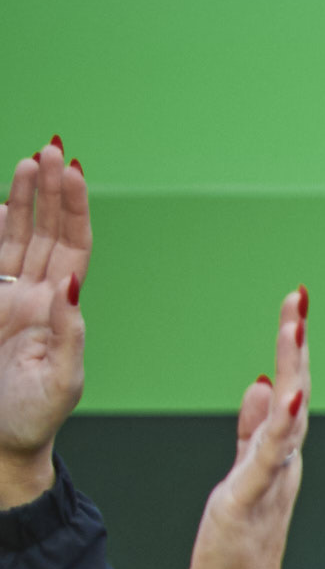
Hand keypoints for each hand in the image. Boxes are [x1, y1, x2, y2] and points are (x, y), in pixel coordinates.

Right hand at [0, 139, 91, 502]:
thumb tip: (70, 285)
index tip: (72, 172)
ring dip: (20, 200)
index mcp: (62, 308)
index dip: (73, 209)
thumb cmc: (33, 419)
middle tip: (51, 149)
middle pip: (46, 231)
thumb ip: (67, 334)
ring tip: (28, 162)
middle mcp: (37, 295)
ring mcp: (6, 298)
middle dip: (49, 190)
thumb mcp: (60, 382)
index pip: (72, 246)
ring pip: (16, 237)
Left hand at [188, 287, 310, 568]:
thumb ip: (252, 432)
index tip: (294, 305)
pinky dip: (279, 423)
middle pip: (296, 391)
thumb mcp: (242, 475)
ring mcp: (272, 475)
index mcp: (279, 451)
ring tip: (294, 330)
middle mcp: (284, 458)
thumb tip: (261, 386)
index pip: (289, 389)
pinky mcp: (251, 496)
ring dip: (292, 369)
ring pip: (288, 414)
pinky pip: (268, 454)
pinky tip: (284, 396)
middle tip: (298, 301)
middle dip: (296, 344)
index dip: (292, 347)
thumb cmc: (239, 542)